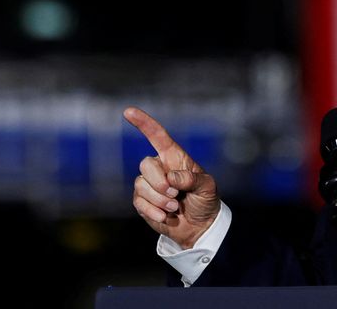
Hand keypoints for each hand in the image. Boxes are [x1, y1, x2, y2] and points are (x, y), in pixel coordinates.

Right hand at [125, 106, 219, 248]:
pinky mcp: (142, 201)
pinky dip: (153, 210)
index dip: (144, 123)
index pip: (158, 136)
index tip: (128, 111)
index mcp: (175, 157)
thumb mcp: (207, 187)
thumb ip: (192, 179)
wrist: (199, 225)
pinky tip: (165, 216)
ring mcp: (149, 185)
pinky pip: (139, 202)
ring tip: (175, 206)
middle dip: (159, 182)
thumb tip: (172, 178)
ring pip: (141, 185)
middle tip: (176, 195)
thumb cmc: (205, 200)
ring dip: (159, 199)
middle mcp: (160, 168)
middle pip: (146, 164)